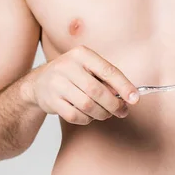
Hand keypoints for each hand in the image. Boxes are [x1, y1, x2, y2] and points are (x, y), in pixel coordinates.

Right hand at [25, 45, 139, 124]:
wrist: (39, 83)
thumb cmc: (72, 76)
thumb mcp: (88, 68)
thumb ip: (106, 80)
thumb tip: (128, 97)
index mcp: (81, 54)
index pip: (107, 70)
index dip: (124, 86)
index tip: (135, 99)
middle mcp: (67, 66)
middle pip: (97, 91)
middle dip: (114, 105)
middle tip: (122, 111)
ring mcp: (56, 83)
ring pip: (87, 105)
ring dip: (101, 114)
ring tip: (105, 114)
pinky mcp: (51, 100)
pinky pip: (75, 116)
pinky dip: (86, 119)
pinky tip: (89, 116)